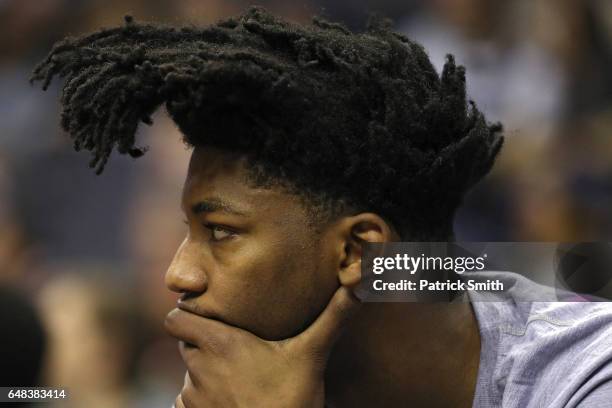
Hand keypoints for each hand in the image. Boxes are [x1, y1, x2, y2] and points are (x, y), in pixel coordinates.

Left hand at [165, 286, 359, 407]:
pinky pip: (186, 402)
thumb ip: (332, 317)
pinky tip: (232, 400)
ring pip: (188, 374)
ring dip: (205, 373)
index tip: (209, 316)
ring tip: (238, 377)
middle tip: (233, 346)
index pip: (174, 318)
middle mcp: (198, 368)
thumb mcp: (311, 354)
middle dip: (204, 343)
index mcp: (219, 343)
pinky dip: (202, 400)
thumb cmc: (291, 400)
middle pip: (185, 343)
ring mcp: (193, 398)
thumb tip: (357, 283)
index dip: (187, 315)